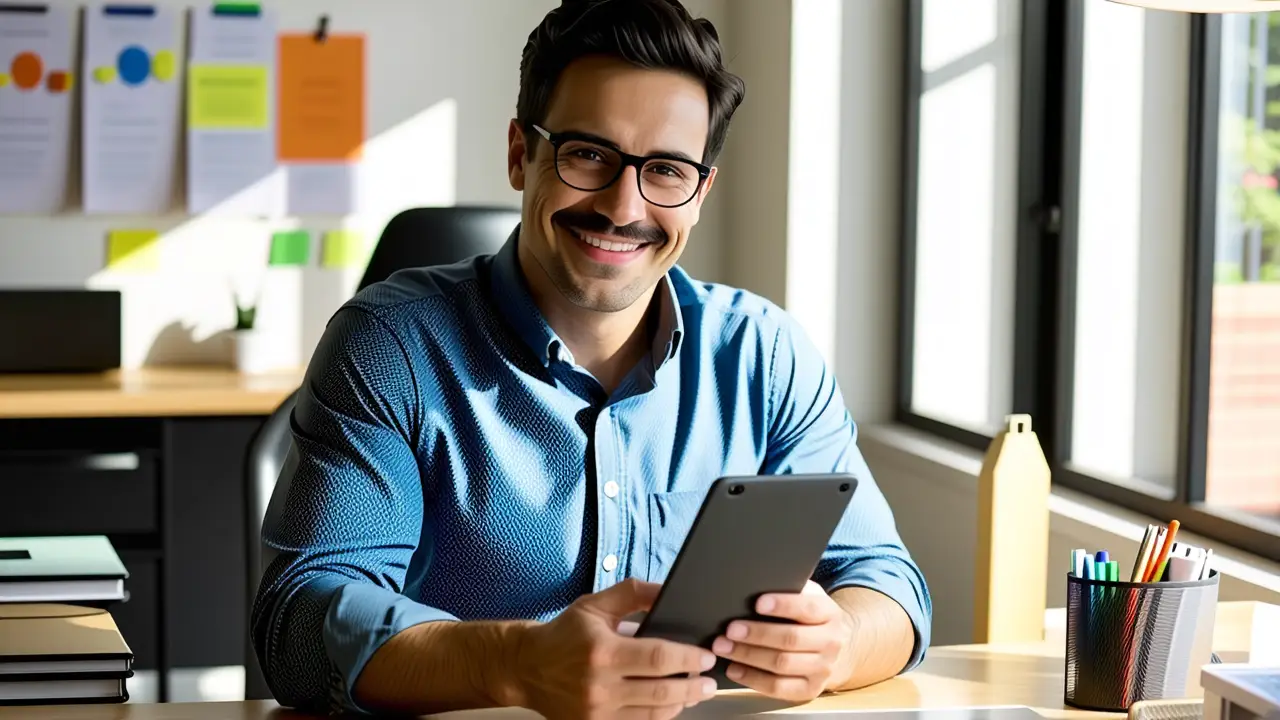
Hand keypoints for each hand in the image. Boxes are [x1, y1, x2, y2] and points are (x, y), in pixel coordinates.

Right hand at [514, 578, 718, 719]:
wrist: (525, 667)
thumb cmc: (563, 634)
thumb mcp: (596, 604)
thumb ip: (634, 594)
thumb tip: (667, 591)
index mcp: (603, 652)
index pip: (658, 659)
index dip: (688, 659)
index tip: (706, 657)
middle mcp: (599, 685)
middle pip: (661, 692)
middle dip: (693, 686)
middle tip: (710, 681)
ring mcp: (596, 711)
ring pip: (652, 714)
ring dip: (680, 703)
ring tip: (695, 692)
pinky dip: (657, 716)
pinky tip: (669, 705)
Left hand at [711, 580, 855, 701]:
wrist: (837, 649)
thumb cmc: (809, 617)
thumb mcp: (807, 597)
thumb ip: (790, 591)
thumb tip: (753, 584)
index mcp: (830, 613)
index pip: (808, 608)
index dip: (782, 605)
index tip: (758, 603)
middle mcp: (831, 643)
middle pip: (791, 639)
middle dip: (757, 634)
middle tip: (730, 629)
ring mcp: (822, 669)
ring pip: (782, 664)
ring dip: (748, 656)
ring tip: (724, 647)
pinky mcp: (810, 690)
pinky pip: (779, 688)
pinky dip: (753, 679)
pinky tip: (734, 669)